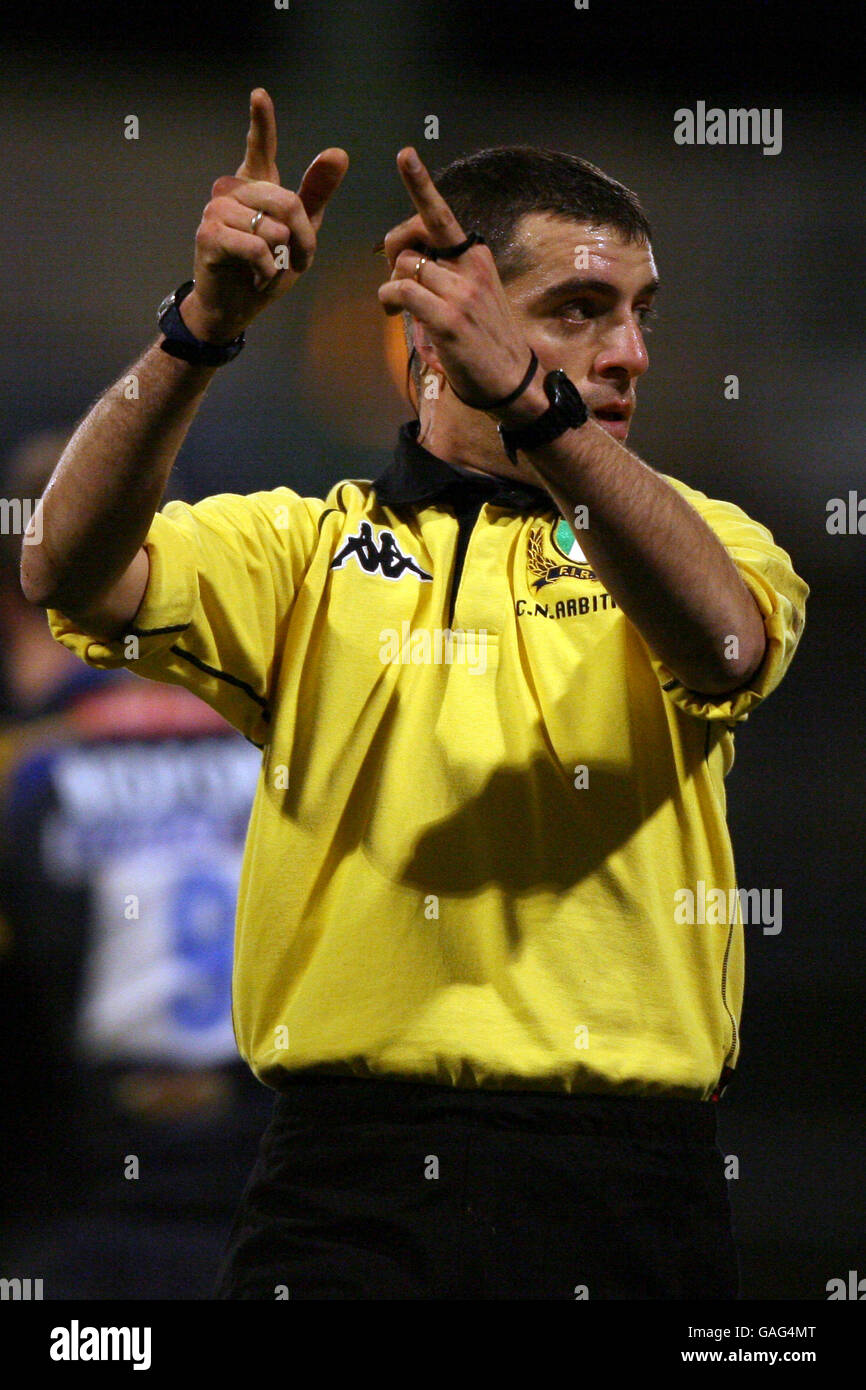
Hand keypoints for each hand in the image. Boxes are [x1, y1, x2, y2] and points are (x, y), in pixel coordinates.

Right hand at [184, 88, 348, 342]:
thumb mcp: (300, 233)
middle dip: (303, 238)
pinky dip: (266, 270)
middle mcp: (232, 192)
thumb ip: (316, 194)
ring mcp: (217, 212)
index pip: (259, 148)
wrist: (234, 307)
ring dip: (283, 258)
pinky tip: (257, 277)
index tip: (260, 95)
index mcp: (255, 187)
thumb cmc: (265, 268)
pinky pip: (256, 248)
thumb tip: (338, 153)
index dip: (261, 122)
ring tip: (270, 269)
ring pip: (272, 228)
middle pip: (286, 201)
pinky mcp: (209, 236)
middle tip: (299, 259)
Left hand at [377, 147, 539, 416]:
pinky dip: (389, 299)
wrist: (512, 382)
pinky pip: (402, 291)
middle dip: (392, 256)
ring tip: (394, 306)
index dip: (420, 184)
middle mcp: (471, 268)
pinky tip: (393, 311)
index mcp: (477, 258)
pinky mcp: (448, 319)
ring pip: (403, 267)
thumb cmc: (486, 341)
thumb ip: (444, 273)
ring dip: (390, 288)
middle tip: (394, 278)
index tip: (405, 154)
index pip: (443, 215)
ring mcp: (461, 293)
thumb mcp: (474, 296)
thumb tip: (405, 260)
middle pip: (410, 242)